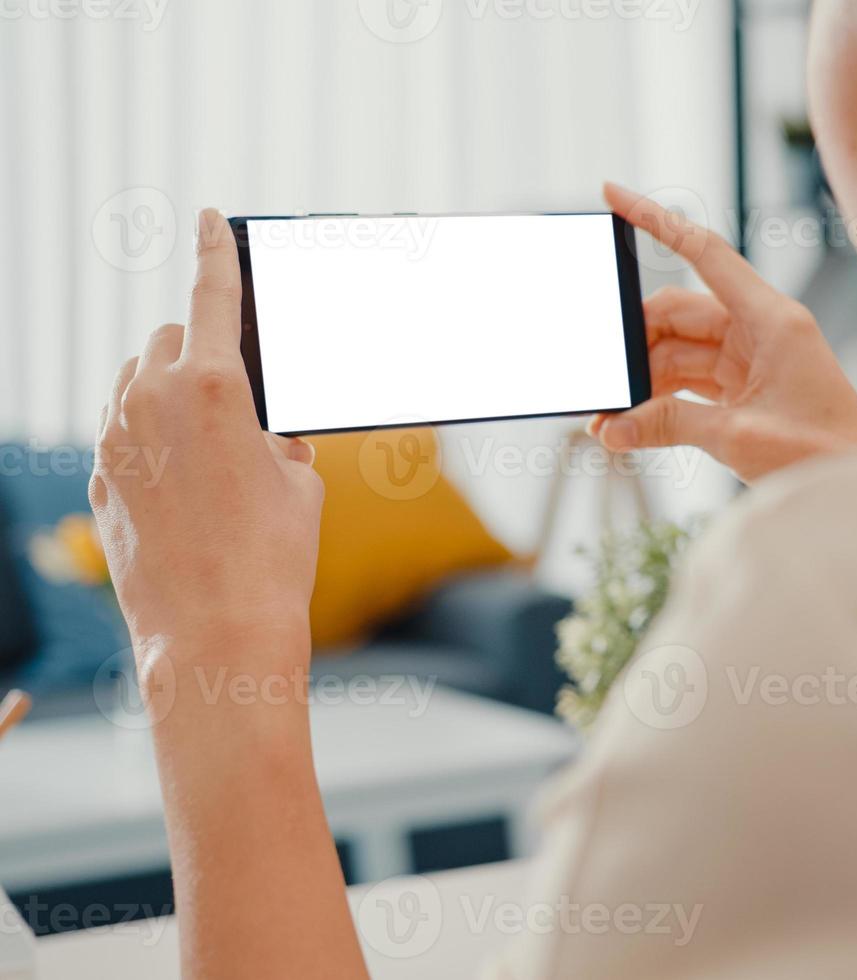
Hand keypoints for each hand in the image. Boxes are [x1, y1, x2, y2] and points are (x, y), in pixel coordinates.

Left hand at [89, 209, 323, 672]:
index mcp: (214, 388)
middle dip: (203, 351)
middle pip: (171, 341)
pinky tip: (187, 488)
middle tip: (242, 396)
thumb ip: (276, 435)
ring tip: (213, 448)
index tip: (207, 219)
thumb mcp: (300, 483)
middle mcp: (152, 402)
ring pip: (136, 385)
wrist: (215, 633)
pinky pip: (122, 435)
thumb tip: (261, 433)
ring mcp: (116, 442)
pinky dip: (151, 442)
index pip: (213, 297)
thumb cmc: (273, 557)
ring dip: (170, 394)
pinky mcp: (99, 483)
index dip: (215, 252)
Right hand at [591, 182, 856, 482]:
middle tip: (601, 380)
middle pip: (679, 313)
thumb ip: (670, 425)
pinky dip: (663, 399)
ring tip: (610, 419)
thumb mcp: (738, 438)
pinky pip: (693, 380)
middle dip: (635, 343)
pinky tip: (633, 422)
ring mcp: (754, 358)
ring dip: (645, 381)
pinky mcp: (748, 389)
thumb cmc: (821, 455)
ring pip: (681, 351)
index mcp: (771, 319)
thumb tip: (612, 428)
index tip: (611, 195)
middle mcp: (762, 329)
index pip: (704, 252)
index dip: (655, 220)